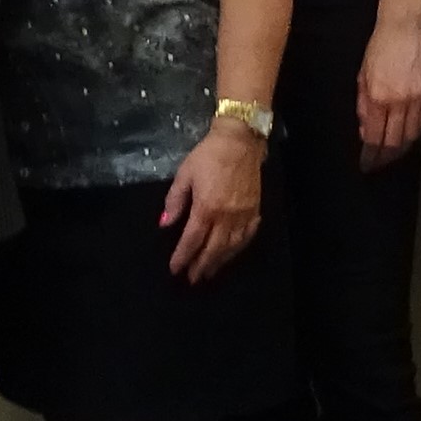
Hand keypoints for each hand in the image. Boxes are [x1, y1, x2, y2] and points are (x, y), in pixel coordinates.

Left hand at [154, 124, 266, 282]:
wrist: (240, 141)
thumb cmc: (208, 155)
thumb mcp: (185, 174)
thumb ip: (174, 201)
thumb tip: (165, 224)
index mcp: (206, 207)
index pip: (192, 239)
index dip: (183, 256)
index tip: (175, 269)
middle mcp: (226, 216)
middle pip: (213, 249)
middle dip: (201, 266)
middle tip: (193, 279)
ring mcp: (243, 215)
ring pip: (231, 247)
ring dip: (219, 262)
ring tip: (209, 272)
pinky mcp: (255, 210)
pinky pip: (248, 236)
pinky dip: (238, 248)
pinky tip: (232, 253)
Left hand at [356, 12, 420, 164]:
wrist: (403, 29)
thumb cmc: (377, 50)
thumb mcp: (362, 78)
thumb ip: (363, 107)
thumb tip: (365, 132)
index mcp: (379, 98)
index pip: (375, 137)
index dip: (371, 155)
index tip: (366, 163)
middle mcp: (400, 102)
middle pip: (395, 142)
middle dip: (386, 157)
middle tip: (378, 163)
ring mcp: (417, 99)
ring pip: (412, 135)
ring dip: (401, 148)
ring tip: (392, 153)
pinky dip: (414, 134)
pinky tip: (407, 136)